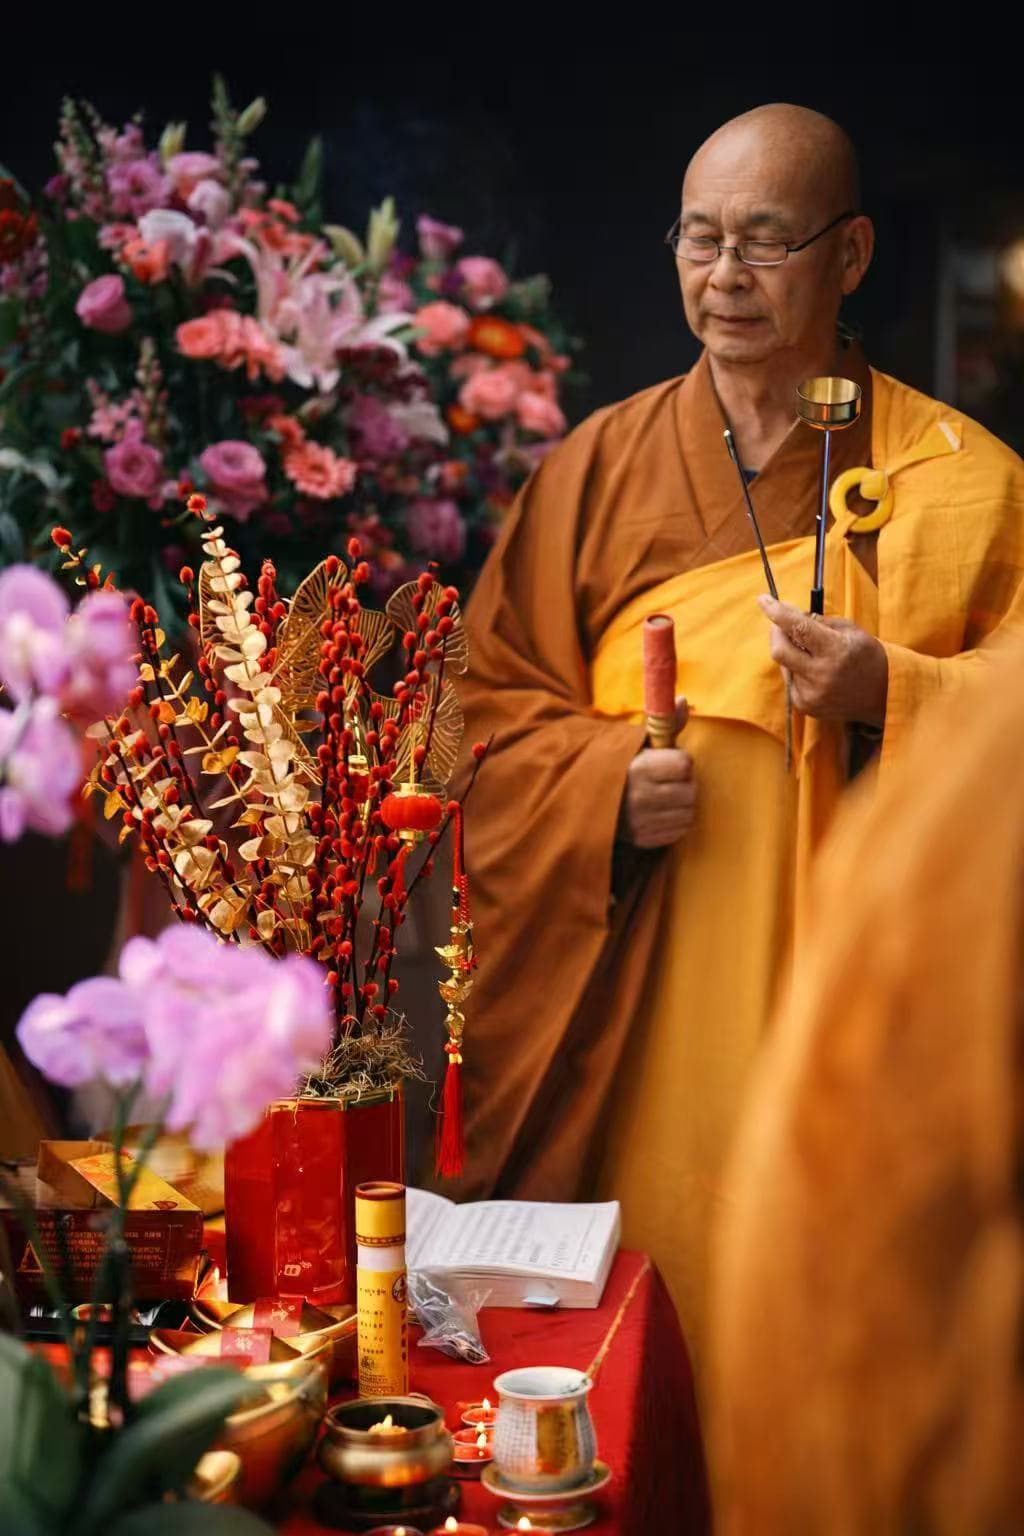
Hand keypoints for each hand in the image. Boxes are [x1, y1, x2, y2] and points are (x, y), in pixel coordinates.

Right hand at [618, 698, 695, 848]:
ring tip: (664, 796)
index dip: (679, 761)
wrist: (583, 799)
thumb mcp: (636, 742)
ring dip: (681, 804)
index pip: (684, 764)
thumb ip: (665, 724)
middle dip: (683, 784)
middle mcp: (641, 797)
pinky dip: (675, 821)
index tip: (666, 762)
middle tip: (666, 781)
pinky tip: (660, 812)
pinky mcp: (643, 840)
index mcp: (638, 768)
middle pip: (690, 790)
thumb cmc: (619, 766)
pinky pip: (679, 831)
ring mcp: (642, 822)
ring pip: (688, 812)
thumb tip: (685, 701)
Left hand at [758, 596, 887, 727]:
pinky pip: (790, 680)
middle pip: (779, 650)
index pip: (798, 628)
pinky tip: (815, 671)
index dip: (777, 612)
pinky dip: (796, 670)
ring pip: (784, 665)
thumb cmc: (867, 656)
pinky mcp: (806, 706)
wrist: (883, 695)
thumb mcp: (850, 630)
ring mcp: (812, 693)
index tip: (763, 600)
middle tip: (781, 624)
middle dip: (776, 632)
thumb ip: (818, 622)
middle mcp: (821, 674)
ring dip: (790, 652)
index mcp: (835, 650)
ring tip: (811, 652)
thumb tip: (788, 615)